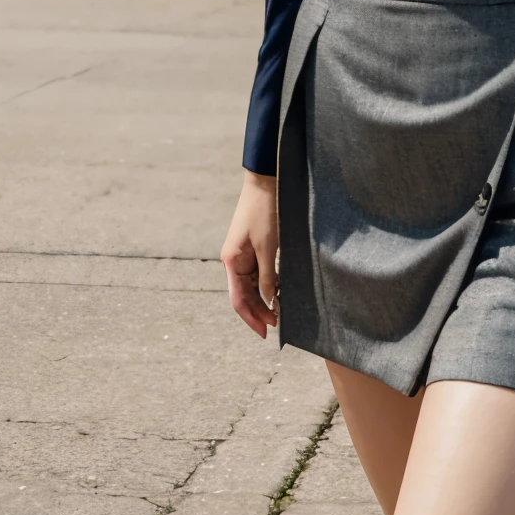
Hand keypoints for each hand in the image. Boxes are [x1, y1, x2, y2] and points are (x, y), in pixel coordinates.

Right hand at [221, 170, 279, 337]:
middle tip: (278, 324)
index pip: (239, 299)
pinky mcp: (255, 247)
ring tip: (282, 310)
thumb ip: (267, 276)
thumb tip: (267, 301)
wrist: (266, 182)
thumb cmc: (264, 211)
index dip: (252, 317)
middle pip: (245, 295)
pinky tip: (281, 290)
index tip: (266, 332)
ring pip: (253, 285)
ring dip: (265, 298)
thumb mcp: (268, 246)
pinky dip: (269, 283)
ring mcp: (244, 254)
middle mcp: (234, 261)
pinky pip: (259, 272)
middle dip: (260, 311)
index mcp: (231, 261)